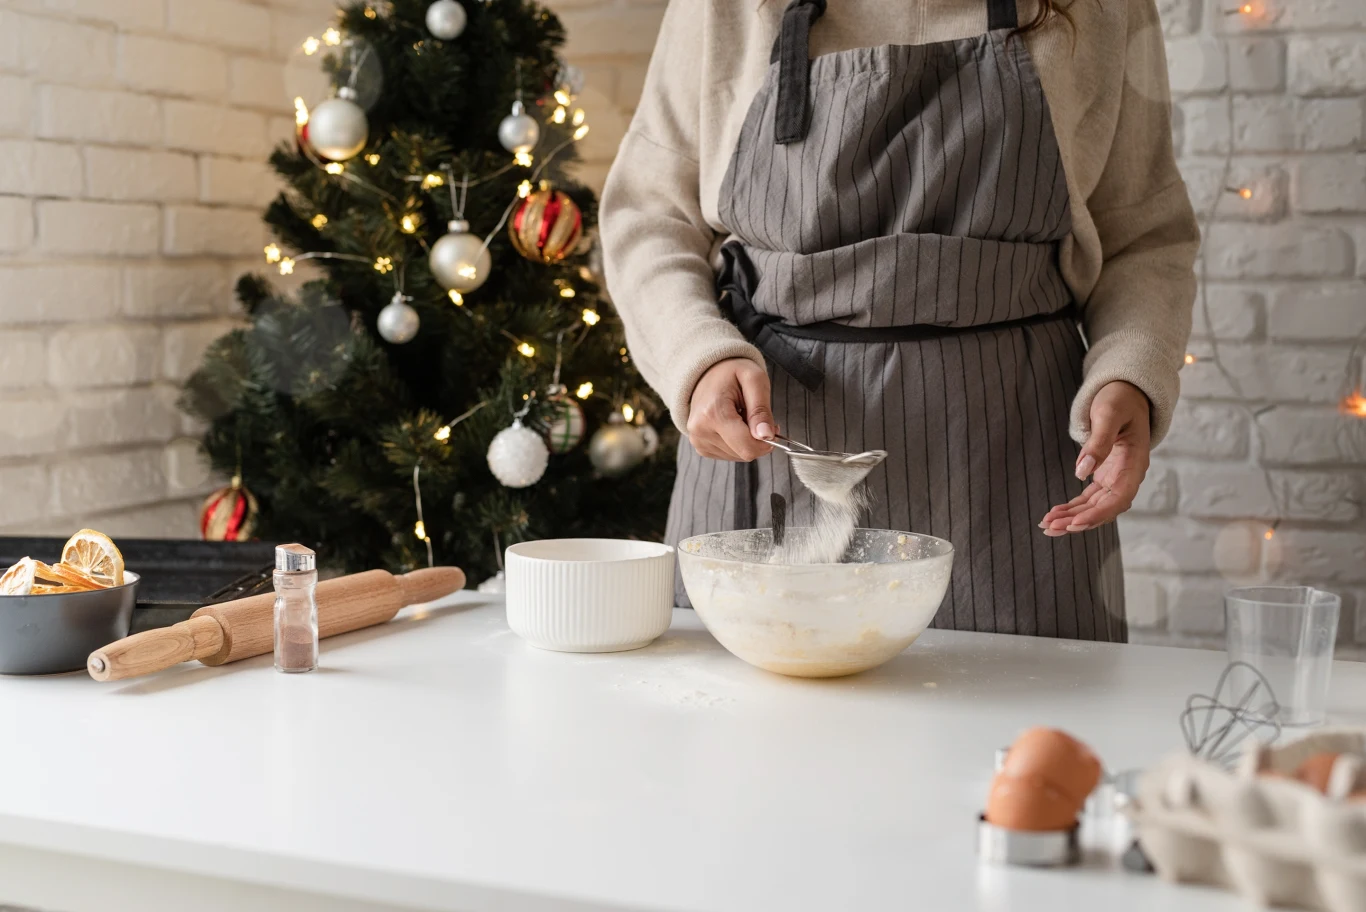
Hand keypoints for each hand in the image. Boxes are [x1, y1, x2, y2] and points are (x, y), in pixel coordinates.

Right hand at [686, 358, 776, 460]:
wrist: (708, 372)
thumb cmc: (732, 373)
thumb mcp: (754, 380)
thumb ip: (761, 410)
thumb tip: (766, 436)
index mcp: (713, 413)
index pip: (747, 447)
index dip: (766, 441)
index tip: (772, 426)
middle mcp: (701, 430)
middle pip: (744, 453)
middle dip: (757, 439)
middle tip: (756, 416)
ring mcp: (698, 440)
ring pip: (738, 456)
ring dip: (747, 440)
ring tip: (742, 417)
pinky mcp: (700, 446)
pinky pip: (729, 455)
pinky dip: (737, 443)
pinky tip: (733, 425)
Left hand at [1040, 381, 1150, 535]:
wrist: (1126, 392)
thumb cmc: (1120, 400)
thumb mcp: (1108, 414)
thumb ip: (1098, 442)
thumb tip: (1082, 472)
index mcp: (1135, 463)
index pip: (1119, 498)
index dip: (1098, 514)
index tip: (1075, 524)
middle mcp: (1127, 475)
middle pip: (1105, 508)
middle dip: (1079, 521)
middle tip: (1050, 528)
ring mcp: (1115, 477)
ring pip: (1094, 507)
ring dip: (1072, 518)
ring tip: (1046, 525)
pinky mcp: (1104, 475)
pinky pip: (1088, 498)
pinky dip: (1072, 508)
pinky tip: (1053, 514)